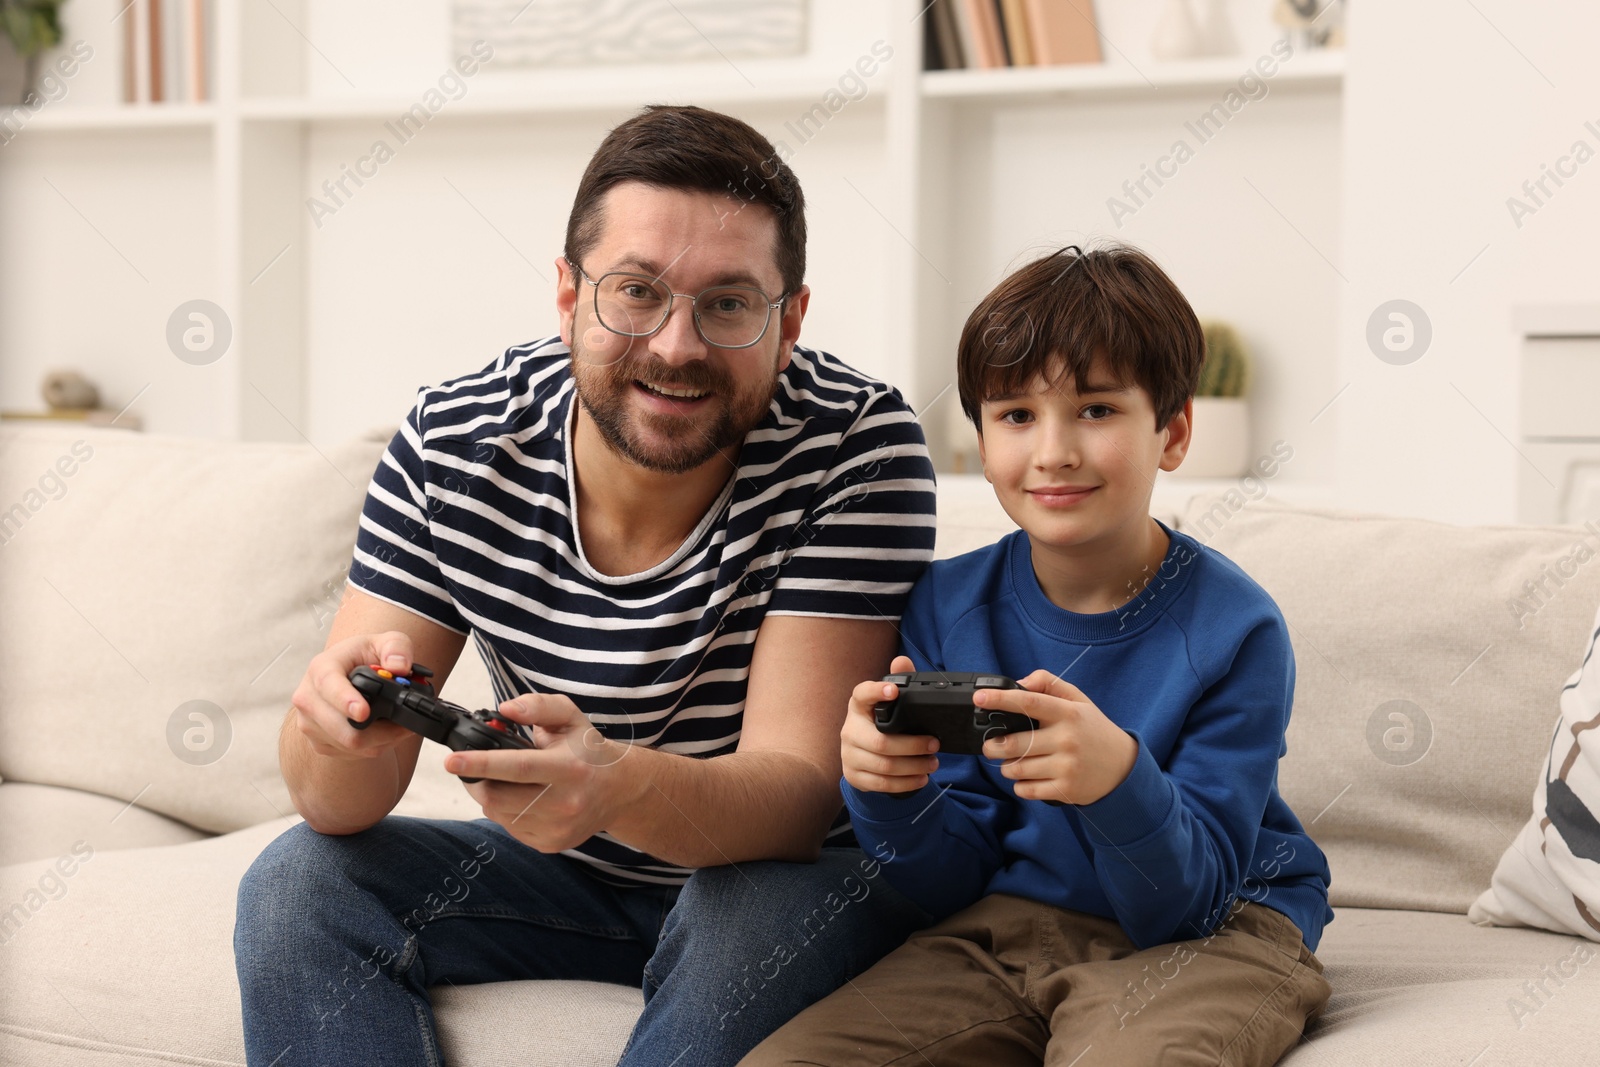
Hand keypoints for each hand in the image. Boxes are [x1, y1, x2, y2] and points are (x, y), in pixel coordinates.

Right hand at [290, 631, 422, 760]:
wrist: (346, 672)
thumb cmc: (365, 656)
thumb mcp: (385, 641)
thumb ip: (397, 647)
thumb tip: (399, 667)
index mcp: (321, 668)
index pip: (328, 686)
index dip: (345, 701)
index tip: (364, 712)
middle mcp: (308, 697)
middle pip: (342, 728)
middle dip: (380, 730)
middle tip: (407, 723)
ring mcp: (309, 723)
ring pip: (350, 744)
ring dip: (381, 739)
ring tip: (398, 724)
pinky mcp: (318, 742)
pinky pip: (351, 753)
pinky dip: (374, 746)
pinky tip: (383, 731)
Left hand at [446, 692, 644, 852]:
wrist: (620, 791)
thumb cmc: (589, 750)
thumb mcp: (570, 717)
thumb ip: (538, 706)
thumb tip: (505, 709)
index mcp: (569, 768)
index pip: (518, 767)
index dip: (481, 763)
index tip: (452, 760)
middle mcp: (564, 803)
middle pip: (498, 797)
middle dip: (475, 780)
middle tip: (469, 766)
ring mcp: (557, 829)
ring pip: (498, 814)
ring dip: (489, 795)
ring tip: (504, 779)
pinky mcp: (550, 844)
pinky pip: (509, 827)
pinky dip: (504, 810)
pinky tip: (521, 797)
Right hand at [841, 655, 941, 795]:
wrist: (860, 756)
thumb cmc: (880, 724)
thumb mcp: (889, 705)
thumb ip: (898, 681)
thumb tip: (902, 660)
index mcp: (858, 707)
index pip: (861, 695)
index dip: (876, 692)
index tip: (895, 692)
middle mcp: (849, 730)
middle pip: (880, 742)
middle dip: (912, 746)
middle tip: (935, 744)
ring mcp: (849, 756)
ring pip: (884, 766)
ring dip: (913, 766)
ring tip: (933, 763)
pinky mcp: (854, 776)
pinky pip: (881, 784)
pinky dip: (905, 783)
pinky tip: (921, 778)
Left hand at [977, 670, 1138, 804]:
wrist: (1123, 767)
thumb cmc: (1093, 730)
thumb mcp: (1078, 700)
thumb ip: (1049, 684)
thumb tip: (1019, 682)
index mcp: (1068, 713)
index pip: (1029, 702)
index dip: (1001, 699)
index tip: (980, 698)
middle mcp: (1067, 739)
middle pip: (1014, 743)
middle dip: (993, 746)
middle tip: (991, 746)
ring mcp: (1067, 766)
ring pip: (1016, 769)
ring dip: (1007, 767)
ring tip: (1013, 762)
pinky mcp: (1066, 789)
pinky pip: (1027, 790)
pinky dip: (1020, 785)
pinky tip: (1028, 778)